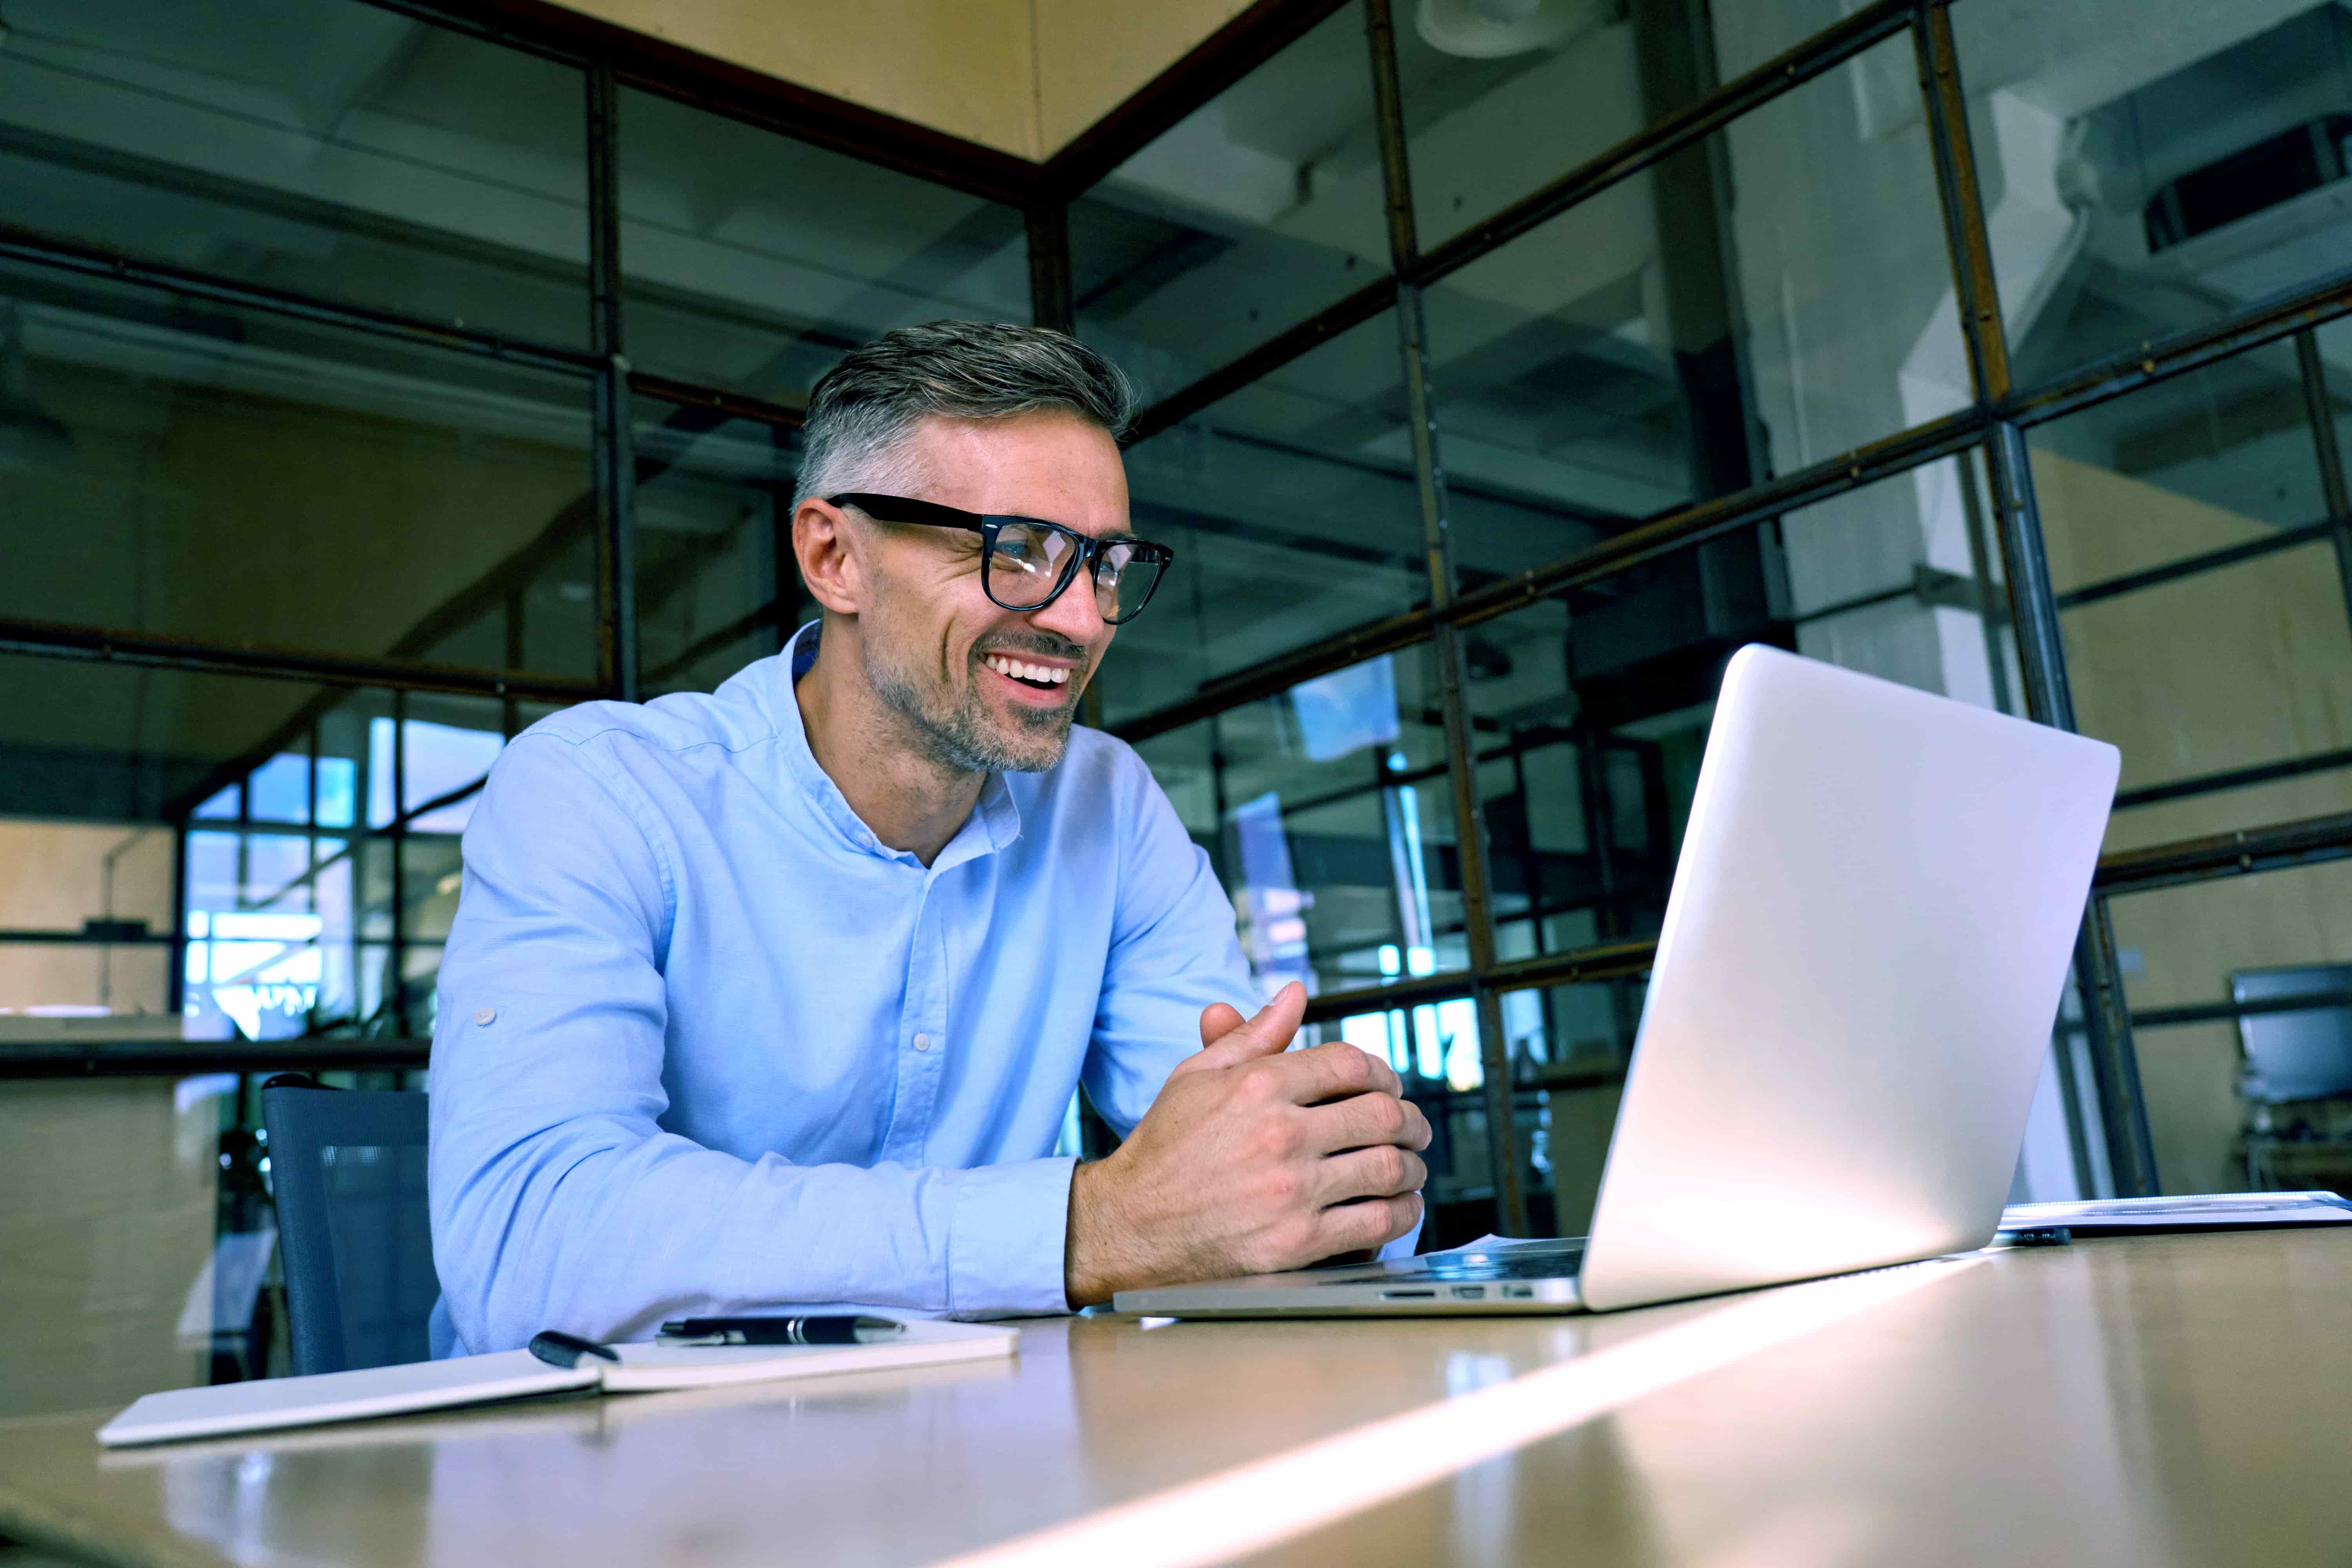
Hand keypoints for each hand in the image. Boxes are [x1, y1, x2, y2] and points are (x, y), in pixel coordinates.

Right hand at [1063, 982, 1431, 1305]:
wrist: (1128, 1227)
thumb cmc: (1163, 1151)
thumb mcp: (1196, 1078)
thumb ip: (1254, 1036)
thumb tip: (1294, 996)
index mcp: (1257, 1086)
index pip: (1350, 1064)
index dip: (1382, 1073)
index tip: (1387, 1087)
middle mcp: (1279, 1134)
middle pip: (1382, 1114)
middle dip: (1410, 1119)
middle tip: (1413, 1128)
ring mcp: (1292, 1192)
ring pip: (1389, 1168)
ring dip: (1412, 1166)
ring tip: (1410, 1167)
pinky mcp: (1297, 1244)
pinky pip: (1377, 1223)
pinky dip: (1400, 1214)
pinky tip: (1397, 1208)